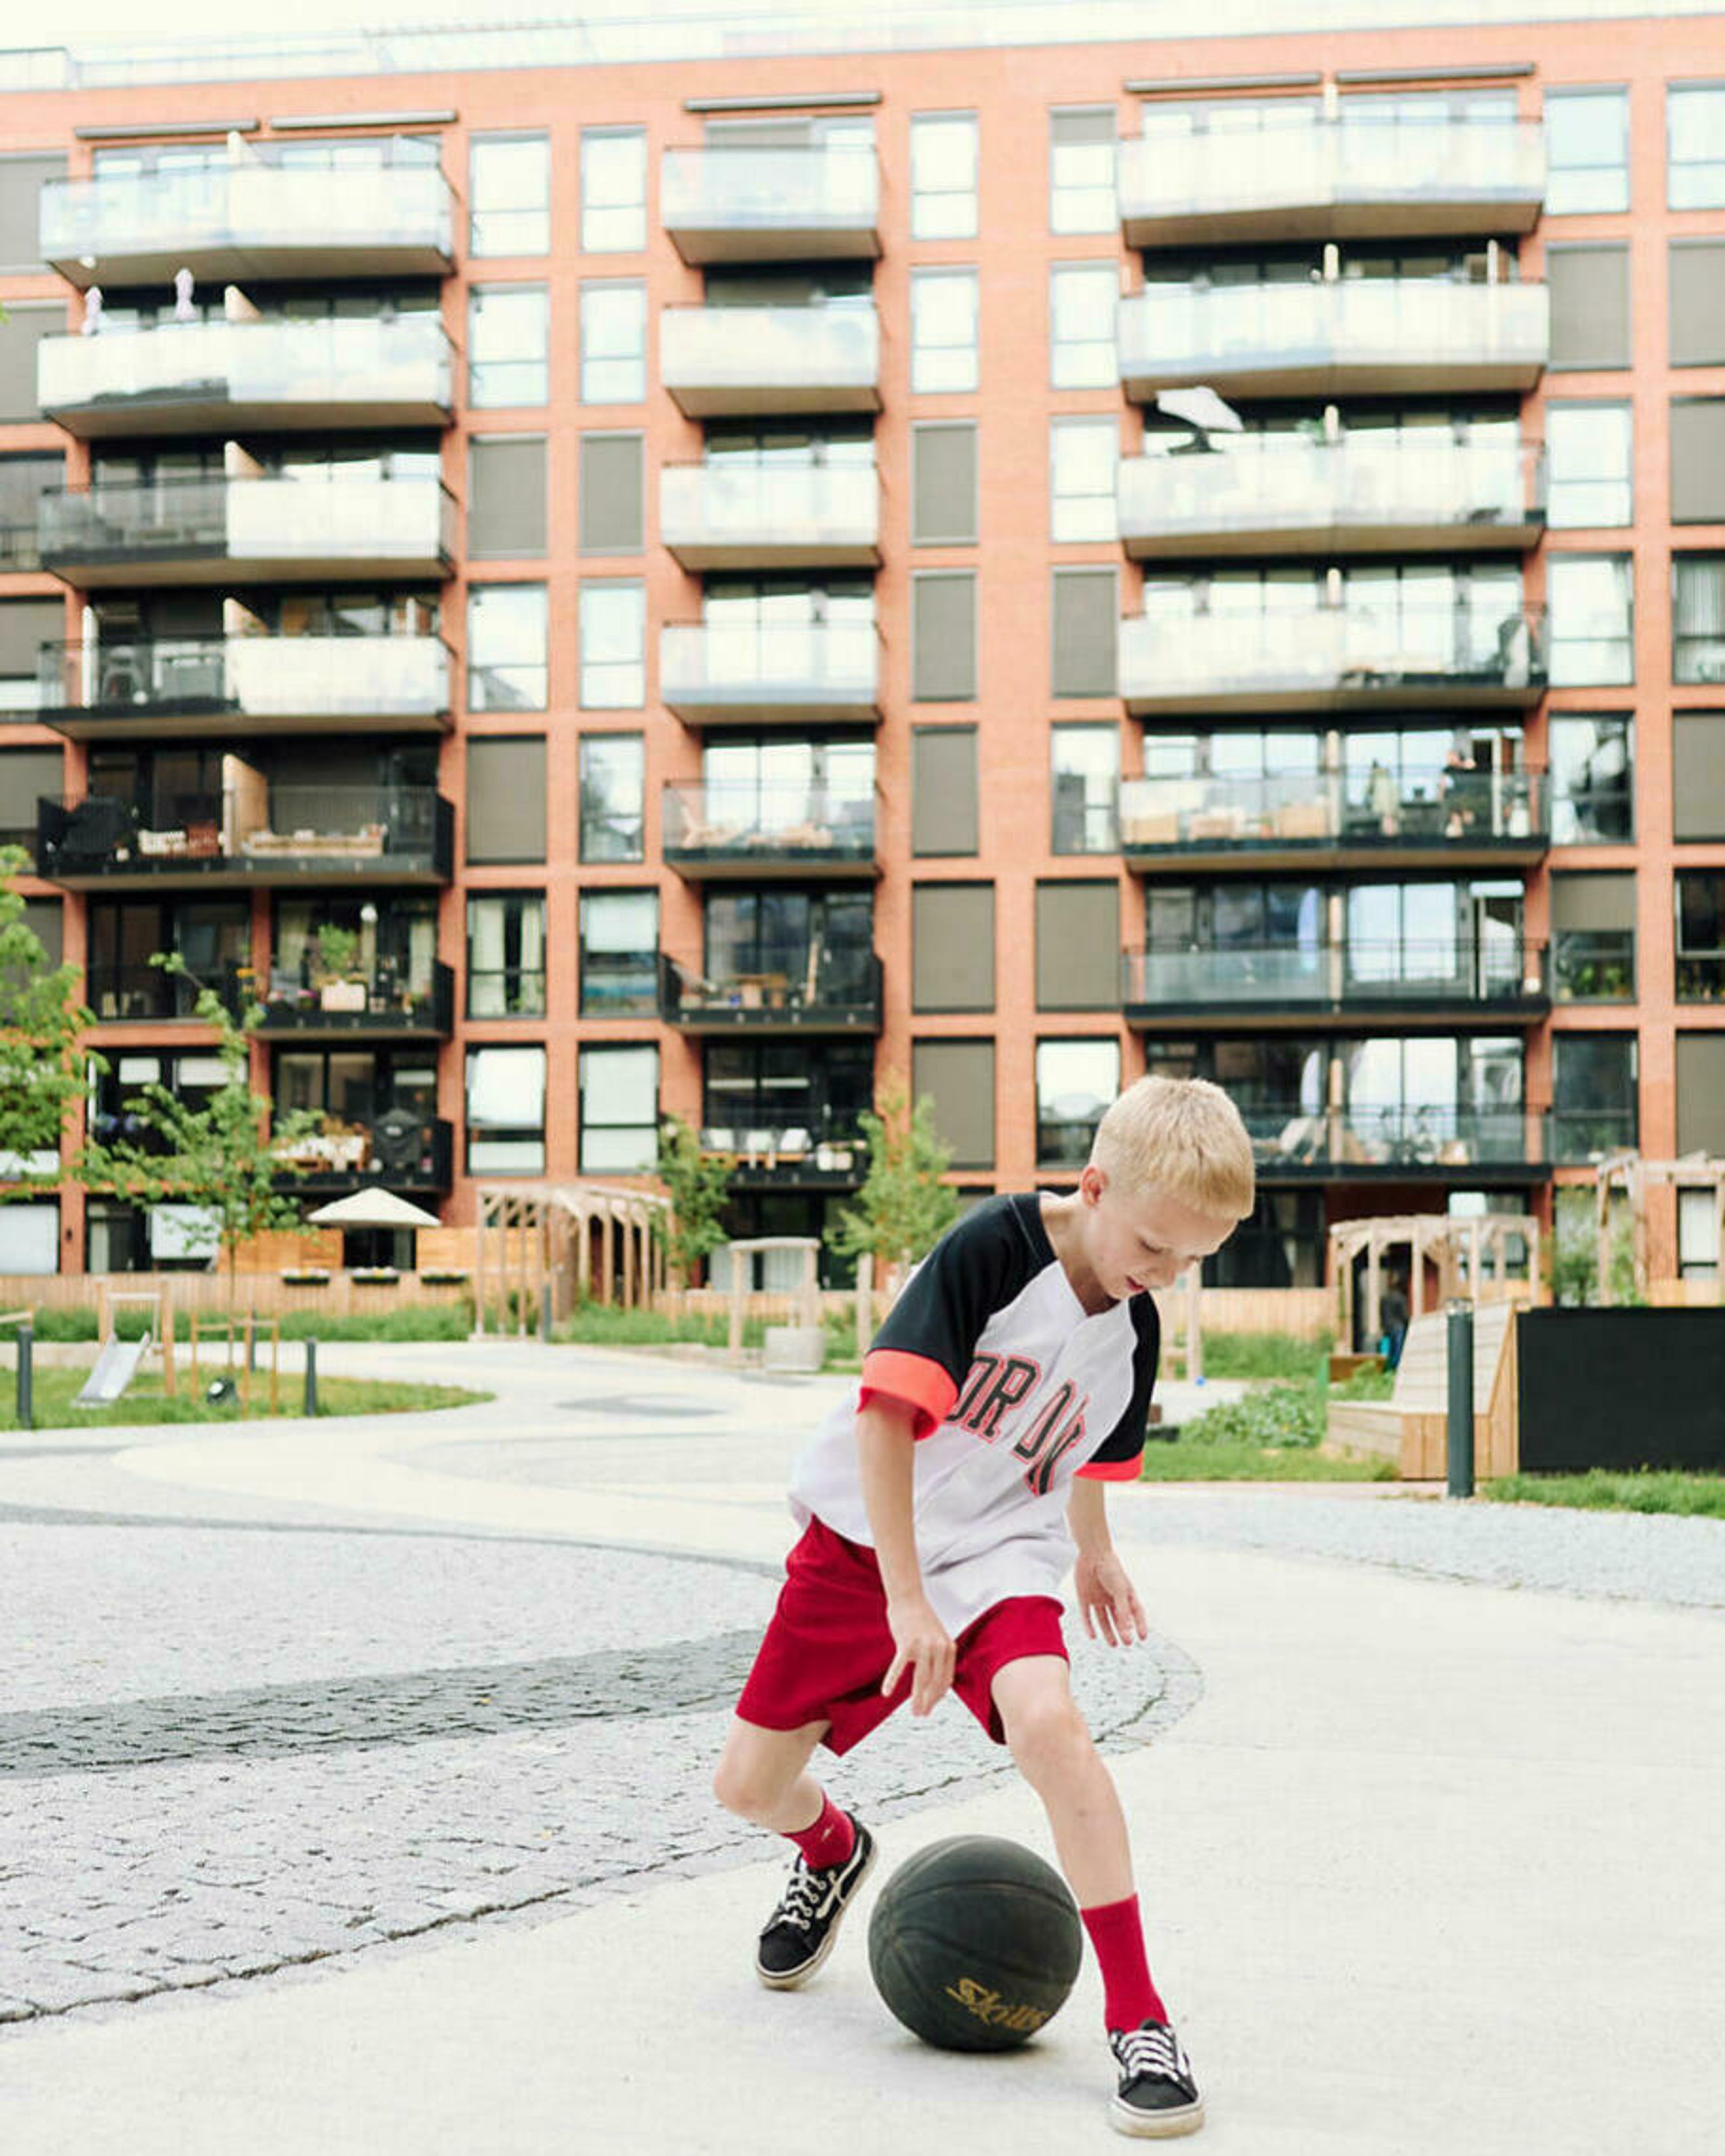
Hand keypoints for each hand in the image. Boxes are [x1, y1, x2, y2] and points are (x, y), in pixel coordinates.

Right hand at [882, 1591, 955, 1716]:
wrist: (908, 1597)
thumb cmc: (920, 1619)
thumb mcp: (937, 1637)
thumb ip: (939, 1657)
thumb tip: (937, 1683)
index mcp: (948, 1648)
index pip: (946, 1680)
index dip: (938, 1696)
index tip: (931, 1706)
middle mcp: (939, 1647)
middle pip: (935, 1683)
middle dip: (929, 1702)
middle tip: (921, 1714)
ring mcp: (923, 1645)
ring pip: (921, 1679)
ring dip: (917, 1698)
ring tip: (914, 1710)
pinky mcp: (906, 1643)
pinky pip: (899, 1666)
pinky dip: (892, 1680)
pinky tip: (886, 1692)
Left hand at [1074, 1549, 1147, 1648]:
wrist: (1091, 1553)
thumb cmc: (1110, 1569)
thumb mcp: (1120, 1590)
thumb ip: (1124, 1610)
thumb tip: (1129, 1631)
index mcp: (1125, 1593)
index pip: (1135, 1612)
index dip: (1140, 1624)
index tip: (1143, 1638)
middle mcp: (1112, 1597)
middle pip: (1119, 1618)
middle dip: (1124, 1631)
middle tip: (1127, 1643)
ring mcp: (1098, 1598)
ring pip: (1104, 1619)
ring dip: (1108, 1632)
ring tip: (1114, 1644)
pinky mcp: (1084, 1597)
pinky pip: (1087, 1615)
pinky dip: (1089, 1626)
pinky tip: (1092, 1637)